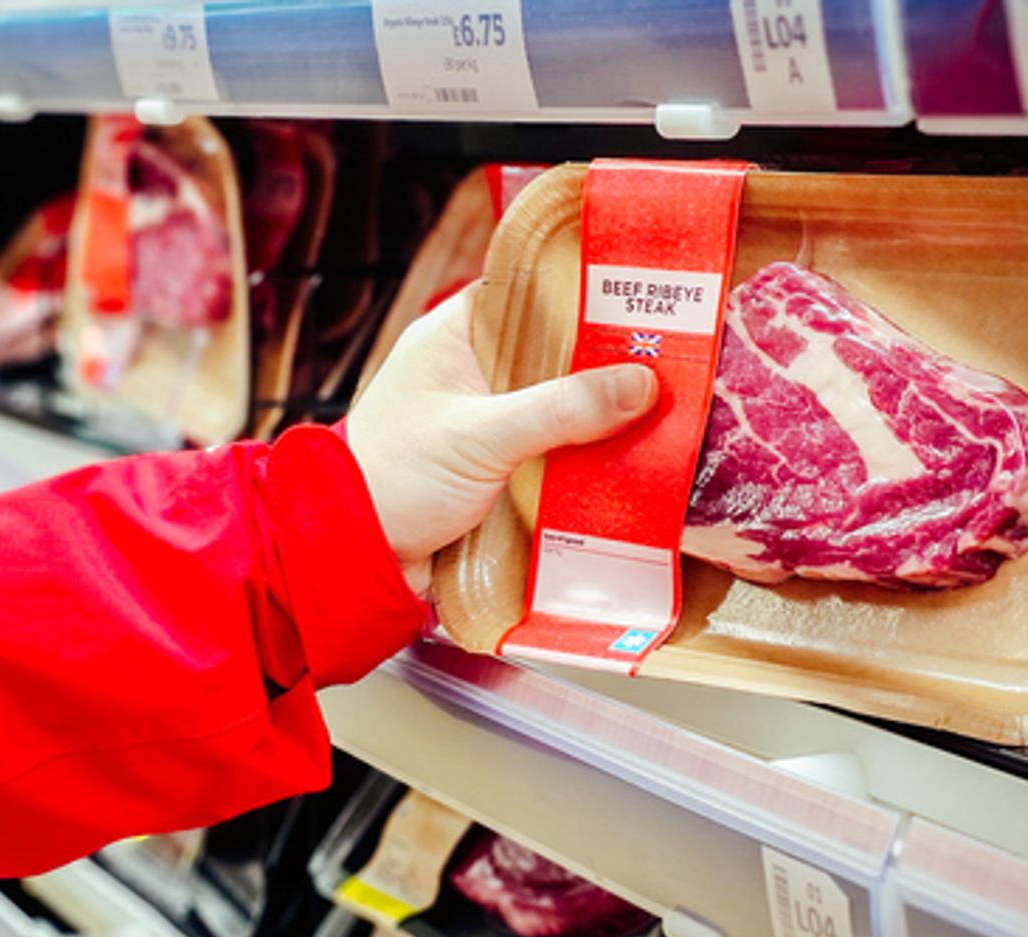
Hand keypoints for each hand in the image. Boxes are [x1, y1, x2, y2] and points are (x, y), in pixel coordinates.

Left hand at [347, 284, 658, 594]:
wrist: (356, 556)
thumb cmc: (392, 480)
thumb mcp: (481, 437)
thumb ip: (560, 409)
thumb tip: (639, 384)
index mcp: (454, 335)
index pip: (528, 290)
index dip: (584, 290)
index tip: (642, 295)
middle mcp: (473, 371)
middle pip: (555, 352)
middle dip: (606, 360)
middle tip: (672, 357)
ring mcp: (486, 419)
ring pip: (560, 403)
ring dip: (600, 414)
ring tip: (667, 407)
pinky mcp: (498, 466)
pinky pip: (554, 449)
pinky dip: (585, 456)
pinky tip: (629, 459)